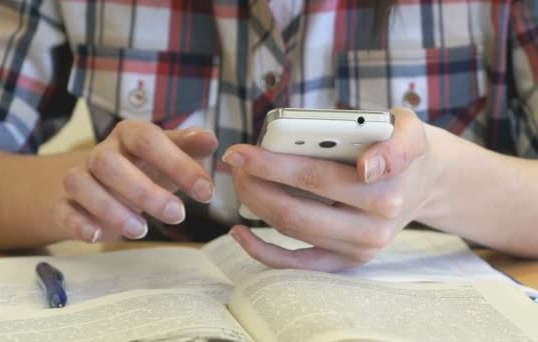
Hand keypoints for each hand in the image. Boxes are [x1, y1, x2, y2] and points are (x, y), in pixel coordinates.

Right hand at [56, 120, 217, 241]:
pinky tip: (98, 237)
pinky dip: (79, 224)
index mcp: (129, 135)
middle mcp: (101, 153)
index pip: (149, 139)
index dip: (179, 164)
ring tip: (142, 231)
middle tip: (177, 215)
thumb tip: (211, 139)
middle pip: (110, 163)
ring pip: (81, 184)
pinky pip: (63, 211)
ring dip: (111, 209)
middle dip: (145, 191)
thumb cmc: (141, 168)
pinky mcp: (64, 205)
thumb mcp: (166, 156)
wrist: (96, 183)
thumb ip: (187, 147)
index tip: (207, 193)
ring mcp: (80, 178)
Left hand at [223, 107, 439, 270]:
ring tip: (240, 180)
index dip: (271, 165)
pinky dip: (264, 251)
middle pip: (295, 210)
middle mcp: (374, 227)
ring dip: (256, 206)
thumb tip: (366, 168)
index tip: (240, 152)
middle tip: (234, 162)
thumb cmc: (401, 146)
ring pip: (292, 232)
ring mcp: (360, 249)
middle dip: (255, 185)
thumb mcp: (408, 129)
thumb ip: (395, 145)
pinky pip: (297, 264)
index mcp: (386, 191)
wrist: (423, 181)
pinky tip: (239, 232)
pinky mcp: (347, 262)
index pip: (315, 177)